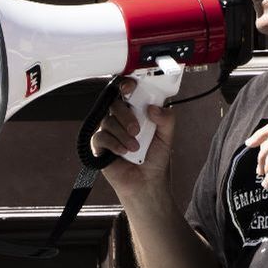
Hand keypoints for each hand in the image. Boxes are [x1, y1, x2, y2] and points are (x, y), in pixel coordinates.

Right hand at [89, 77, 173, 200]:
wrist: (147, 182)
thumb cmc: (156, 158)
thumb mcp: (167, 137)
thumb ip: (166, 119)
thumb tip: (153, 107)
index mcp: (137, 112)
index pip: (128, 92)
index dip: (126, 86)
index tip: (129, 88)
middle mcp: (121, 118)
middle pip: (115, 104)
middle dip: (126, 116)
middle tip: (137, 130)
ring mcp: (109, 131)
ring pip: (108, 121)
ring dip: (123, 134)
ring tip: (135, 147)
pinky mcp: (100, 145)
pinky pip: (100, 137)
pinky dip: (114, 144)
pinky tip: (124, 152)